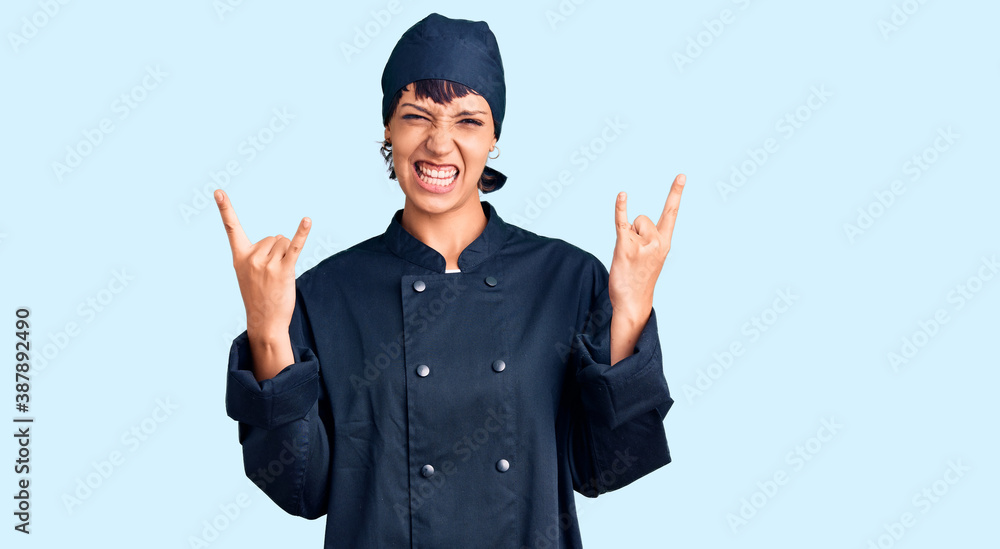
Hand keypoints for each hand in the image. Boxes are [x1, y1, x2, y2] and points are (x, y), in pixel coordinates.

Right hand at [215, 189, 310, 343]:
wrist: (265, 322)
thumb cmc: (258, 296)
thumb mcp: (248, 273)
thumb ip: (258, 252)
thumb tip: (281, 237)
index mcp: (239, 256)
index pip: (231, 228)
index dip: (225, 208)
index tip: (218, 191)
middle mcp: (251, 258)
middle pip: (274, 237)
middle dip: (278, 252)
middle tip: (272, 275)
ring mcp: (266, 264)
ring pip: (285, 242)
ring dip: (287, 256)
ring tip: (280, 276)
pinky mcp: (283, 270)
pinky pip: (294, 247)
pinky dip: (302, 233)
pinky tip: (307, 221)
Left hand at [608, 174, 685, 324]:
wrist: (633, 303)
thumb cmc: (639, 279)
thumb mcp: (649, 256)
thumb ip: (645, 236)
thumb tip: (632, 223)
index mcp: (664, 243)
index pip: (671, 213)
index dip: (675, 193)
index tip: (681, 175)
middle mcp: (657, 243)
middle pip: (643, 218)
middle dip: (635, 230)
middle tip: (635, 255)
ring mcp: (642, 246)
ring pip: (632, 224)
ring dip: (626, 236)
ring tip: (628, 257)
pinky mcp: (626, 249)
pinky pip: (621, 222)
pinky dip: (620, 208)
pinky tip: (622, 195)